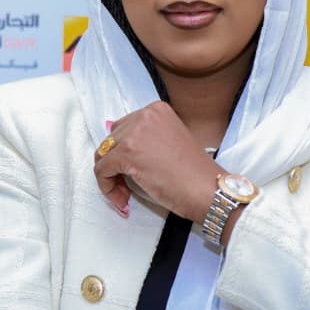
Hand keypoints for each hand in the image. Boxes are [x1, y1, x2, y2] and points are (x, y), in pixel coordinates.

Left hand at [94, 101, 218, 221]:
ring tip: (125, 194)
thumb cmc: (193, 174)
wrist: (207, 190)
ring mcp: (135, 132)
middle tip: (127, 186)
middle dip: (115, 164)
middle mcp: (145, 115)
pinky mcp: (127, 153)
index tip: (131, 172)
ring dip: (110, 177)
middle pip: (111, 140)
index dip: (123, 153)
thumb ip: (144, 140)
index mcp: (156, 110)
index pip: (124, 128)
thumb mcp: (167, 143)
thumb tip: (114, 149)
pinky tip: (121, 199)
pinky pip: (101, 170)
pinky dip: (106, 187)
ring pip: (103, 155)